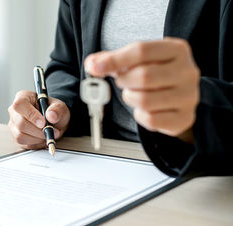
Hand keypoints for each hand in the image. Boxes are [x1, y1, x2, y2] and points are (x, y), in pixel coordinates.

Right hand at [8, 90, 69, 148]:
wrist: (54, 122)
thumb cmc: (53, 111)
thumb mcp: (60, 107)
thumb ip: (57, 109)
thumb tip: (51, 116)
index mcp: (23, 97)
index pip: (20, 105)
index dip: (31, 115)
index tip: (43, 123)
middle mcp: (15, 111)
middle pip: (20, 123)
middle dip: (38, 131)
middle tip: (52, 131)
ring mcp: (14, 125)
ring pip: (21, 135)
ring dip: (38, 138)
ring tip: (48, 134)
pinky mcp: (16, 136)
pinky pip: (23, 143)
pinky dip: (36, 143)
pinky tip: (43, 138)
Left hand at [85, 37, 199, 142]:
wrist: (181, 96)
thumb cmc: (156, 74)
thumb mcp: (138, 60)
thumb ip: (113, 60)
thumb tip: (92, 64)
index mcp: (177, 50)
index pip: (141, 50)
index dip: (115, 59)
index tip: (95, 67)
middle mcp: (188, 72)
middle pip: (144, 76)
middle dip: (124, 81)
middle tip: (123, 81)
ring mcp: (189, 96)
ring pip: (145, 100)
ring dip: (131, 98)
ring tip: (135, 94)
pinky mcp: (184, 118)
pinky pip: (150, 119)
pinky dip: (140, 116)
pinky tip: (145, 109)